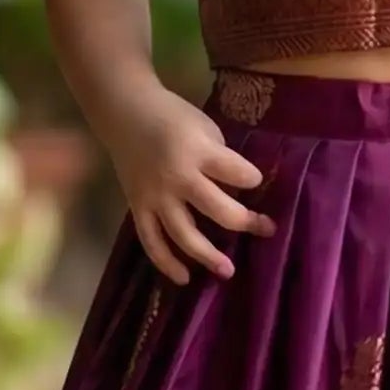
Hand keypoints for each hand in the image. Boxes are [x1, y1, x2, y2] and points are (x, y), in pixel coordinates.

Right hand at [99, 83, 275, 284]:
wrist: (124, 111)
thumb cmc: (172, 116)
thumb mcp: (204, 127)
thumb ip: (219, 158)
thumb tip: (238, 190)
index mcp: (198, 151)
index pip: (238, 173)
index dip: (253, 178)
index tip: (256, 181)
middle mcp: (178, 177)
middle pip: (218, 210)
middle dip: (246, 222)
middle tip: (266, 229)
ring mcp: (156, 196)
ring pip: (183, 234)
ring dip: (207, 255)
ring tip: (227, 270)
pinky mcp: (137, 207)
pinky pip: (151, 241)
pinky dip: (166, 262)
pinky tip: (185, 278)